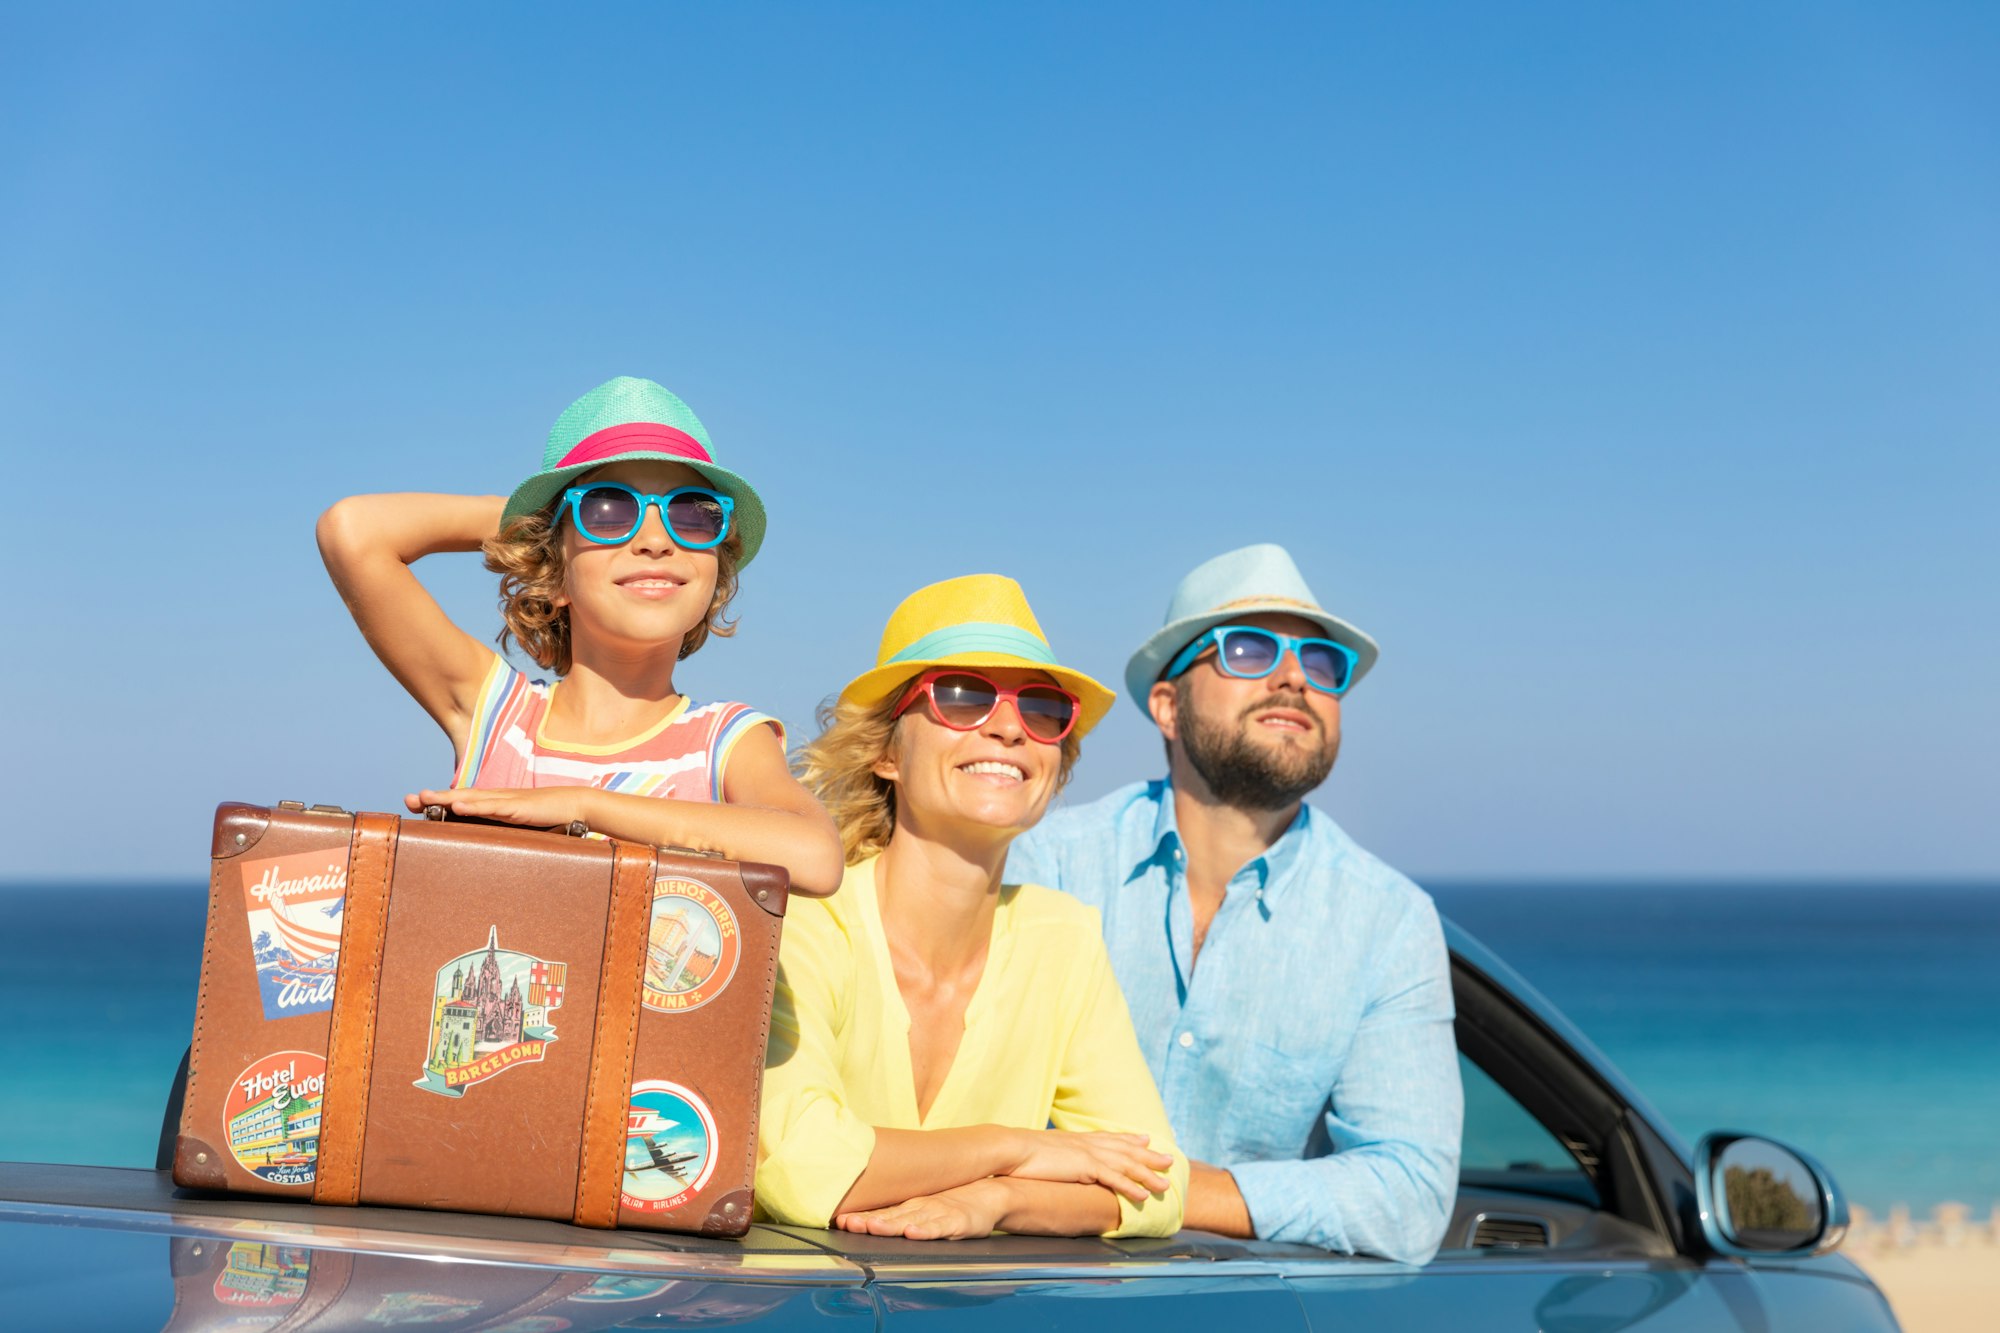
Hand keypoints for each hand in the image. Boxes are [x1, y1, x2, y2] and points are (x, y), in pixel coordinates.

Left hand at [406, 787, 595, 829]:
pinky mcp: (518, 807)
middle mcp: (497, 799)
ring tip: (423, 798)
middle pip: (459, 796)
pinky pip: (492, 806)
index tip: (416, 805)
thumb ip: (505, 836)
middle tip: (408, 800)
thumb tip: (489, 852)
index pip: (462, 801)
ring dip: (446, 798)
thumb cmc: (551, 819)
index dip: (439, 801)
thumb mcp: (521, 829)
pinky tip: (457, 806)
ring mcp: (507, 801)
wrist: (577, 807)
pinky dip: (473, 805)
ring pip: (470, 798)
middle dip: (433, 798)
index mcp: (496, 804)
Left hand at [833, 1180, 1005, 1240]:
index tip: (839, 1220)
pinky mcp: (957, 1222)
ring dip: (890, 1224)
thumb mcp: (926, 1209)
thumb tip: (870, 1220)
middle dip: (867, 1221)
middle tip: (847, 1222)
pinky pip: (939, 1227)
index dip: (860, 1217)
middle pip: (889, 1216)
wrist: (991, 1194)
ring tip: (872, 1226)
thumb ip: (902, 1215)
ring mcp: (938, 1214)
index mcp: (910, 1208)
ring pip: (910, 1220)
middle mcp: (920, 1209)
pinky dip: (925, 1230)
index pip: (881, 1213)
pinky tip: (913, 1232)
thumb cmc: (955, 1204)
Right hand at [1006, 1129, 1173, 1202]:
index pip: (1110, 1138)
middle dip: (1149, 1157)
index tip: (1145, 1140)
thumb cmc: (1020, 1152)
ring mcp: (1088, 1154)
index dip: (1130, 1140)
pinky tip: (1143, 1195)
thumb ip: (1056, 1154)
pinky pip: (1114, 1178)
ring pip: (1126, 1165)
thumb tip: (1058, 1160)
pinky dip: (1131, 1186)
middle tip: (1170, 1161)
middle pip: (1126, 1150)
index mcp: (1078, 1139)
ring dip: (1148, 1175)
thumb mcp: (1043, 1150)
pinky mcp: (1085, 1167)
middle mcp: (1088, 1143)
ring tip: (1165, 1186)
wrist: (1011, 1148)